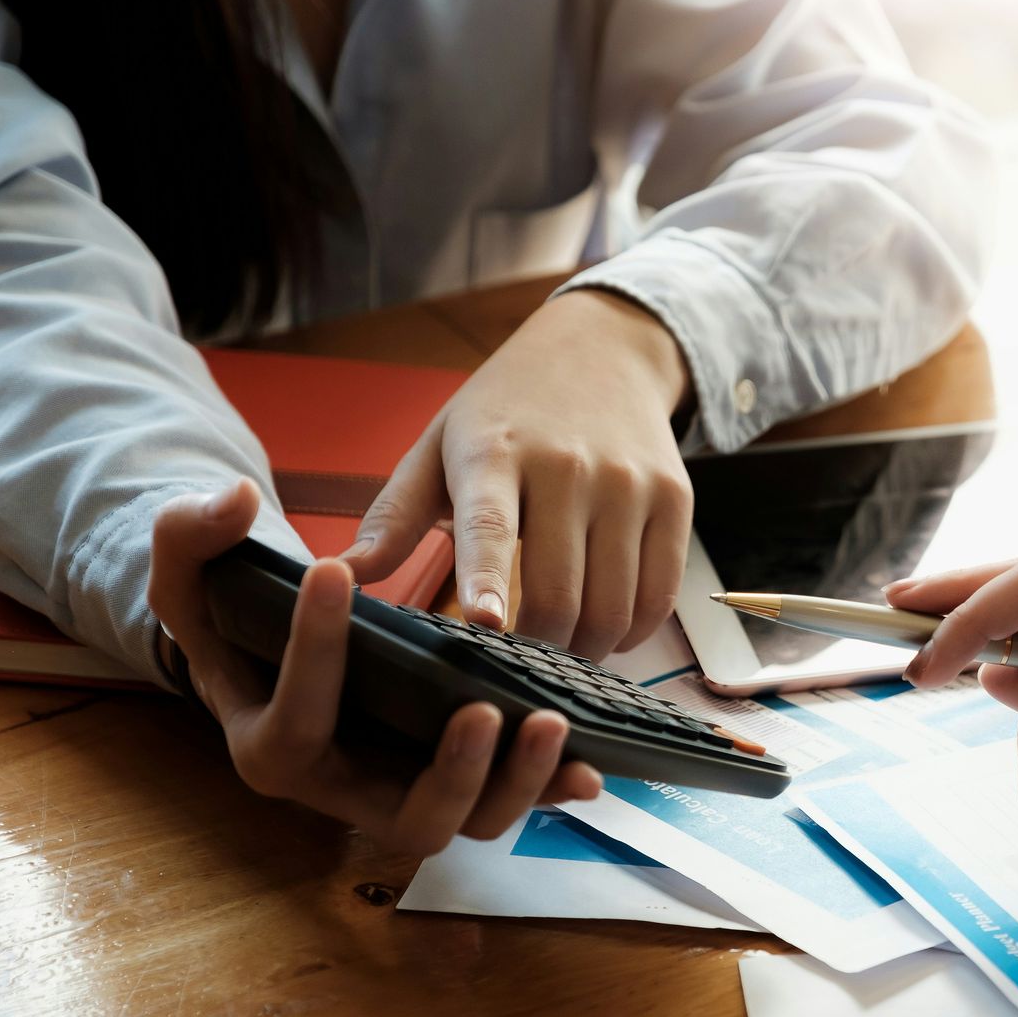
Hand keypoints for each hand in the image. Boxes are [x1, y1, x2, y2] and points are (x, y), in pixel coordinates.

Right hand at [149, 478, 601, 852]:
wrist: (272, 646)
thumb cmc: (232, 609)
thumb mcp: (190, 568)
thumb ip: (191, 532)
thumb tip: (233, 497)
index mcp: (268, 745)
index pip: (297, 714)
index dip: (315, 649)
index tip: (338, 569)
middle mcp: (339, 790)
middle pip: (405, 817)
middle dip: (451, 771)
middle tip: (484, 710)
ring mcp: (400, 791)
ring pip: (467, 820)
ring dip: (515, 783)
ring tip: (550, 721)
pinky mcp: (450, 779)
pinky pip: (503, 798)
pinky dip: (548, 787)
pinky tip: (592, 763)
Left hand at [345, 290, 693, 658]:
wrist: (605, 349)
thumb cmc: (507, 409)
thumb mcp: (438, 446)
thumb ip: (392, 517)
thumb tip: (342, 577)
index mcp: (494, 452)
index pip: (490, 524)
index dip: (489, 577)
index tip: (487, 622)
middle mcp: (569, 466)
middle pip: (560, 590)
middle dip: (538, 650)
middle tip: (519, 667)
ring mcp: (629, 484)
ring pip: (615, 605)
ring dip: (586, 650)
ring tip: (561, 653)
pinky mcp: (675, 499)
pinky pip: (659, 594)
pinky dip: (631, 631)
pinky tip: (605, 628)